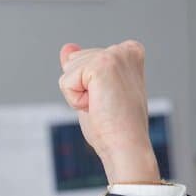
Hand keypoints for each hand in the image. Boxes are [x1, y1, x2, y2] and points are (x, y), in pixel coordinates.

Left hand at [58, 40, 159, 183]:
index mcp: (129, 53)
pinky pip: (66, 82)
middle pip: (74, 62)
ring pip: (68, 71)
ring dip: (78, 95)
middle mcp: (124, 50)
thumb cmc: (114, 126)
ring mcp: (115, 55)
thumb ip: (82, 67)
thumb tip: (67, 48)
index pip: (83, 58)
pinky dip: (75, 100)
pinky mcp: (102, 65)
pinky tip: (96, 107)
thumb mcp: (94, 91)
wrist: (126, 147)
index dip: (86, 85)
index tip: (109, 100)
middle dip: (80, 88)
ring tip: (102, 106)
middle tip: (104, 105)